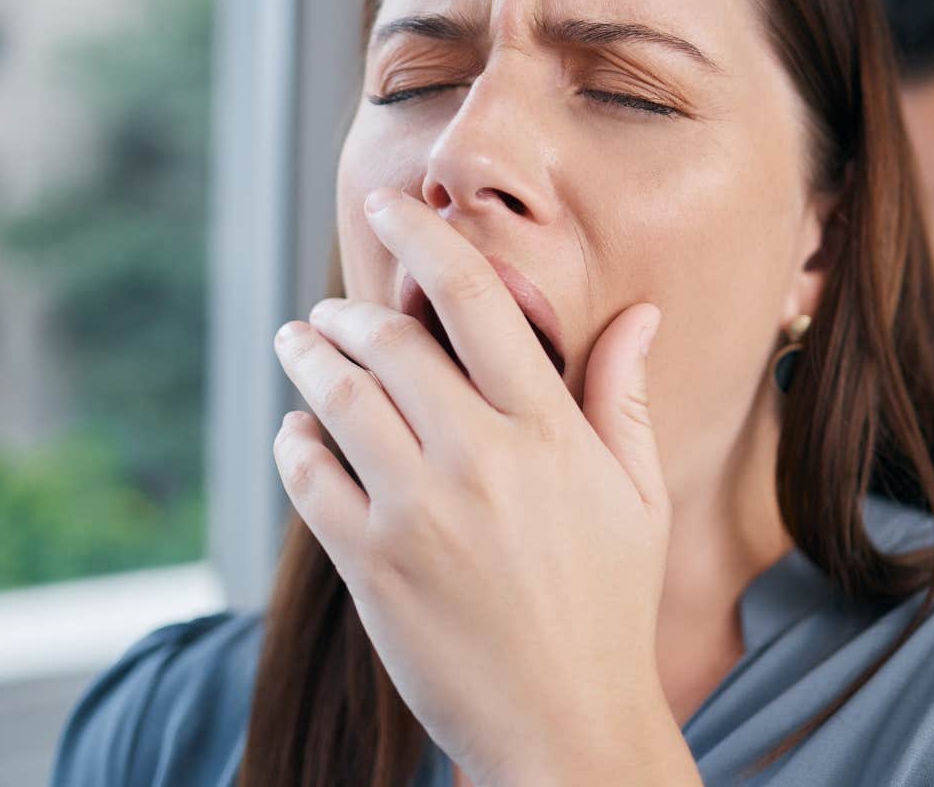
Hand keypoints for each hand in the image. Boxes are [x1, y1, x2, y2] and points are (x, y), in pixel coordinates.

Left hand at [272, 188, 697, 786]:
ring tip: (298, 345)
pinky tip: (297, 434)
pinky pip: (309, 478)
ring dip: (308, 359)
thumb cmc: (608, 606)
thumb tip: (640, 314)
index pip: (475, 299)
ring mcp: (420, 511)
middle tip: (331, 310)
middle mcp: (481, 458)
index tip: (390, 208)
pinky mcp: (372, 563)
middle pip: (390, 343)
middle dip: (347, 312)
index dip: (424, 238)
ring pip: (339, 399)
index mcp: (549, 431)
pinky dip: (293, 443)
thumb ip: (623, 396)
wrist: (566, 725)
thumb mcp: (636, 496)